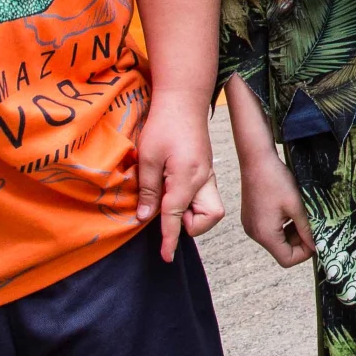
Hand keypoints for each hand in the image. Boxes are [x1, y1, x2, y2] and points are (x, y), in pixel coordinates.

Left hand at [137, 89, 223, 259]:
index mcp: (188, 178)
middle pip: (209, 218)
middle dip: (190, 225)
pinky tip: (172, 186)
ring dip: (191, 213)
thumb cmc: (164, 124)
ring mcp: (208, 174)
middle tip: (166, 212)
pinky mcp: (206, 168)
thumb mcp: (148, 157)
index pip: (176, 218)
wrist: (184, 98)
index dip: (169, 240)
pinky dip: (191, 201)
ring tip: (167, 196)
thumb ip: (148, 190)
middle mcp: (204, 179)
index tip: (165, 257)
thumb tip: (144, 217)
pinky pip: (205, 195)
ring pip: (210, 208)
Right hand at [236, 147, 312, 266]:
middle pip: (282, 250)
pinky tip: (291, 210)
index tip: (317, 238)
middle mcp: (255, 234)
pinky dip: (283, 225)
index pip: (287, 260)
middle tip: (313, 225)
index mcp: (265, 234)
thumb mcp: (296, 206)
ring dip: (293, 232)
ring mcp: (251, 226)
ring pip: (277, 240)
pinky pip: (270, 229)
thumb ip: (307, 229)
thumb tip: (317, 246)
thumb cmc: (276, 180)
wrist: (256, 160)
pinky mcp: (252, 217)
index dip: (305, 253)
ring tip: (303, 215)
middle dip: (300, 241)